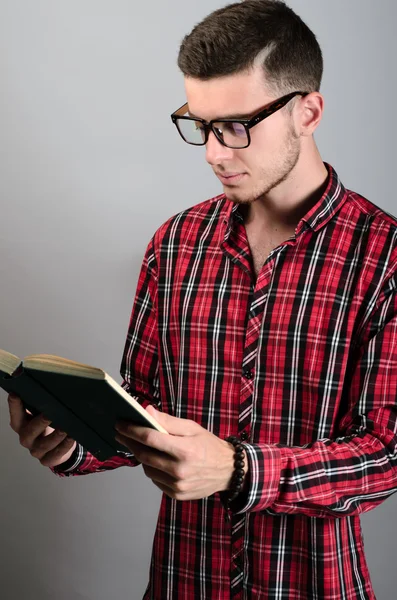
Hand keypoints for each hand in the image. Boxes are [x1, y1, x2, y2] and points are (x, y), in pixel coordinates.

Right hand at [8, 394, 76, 467]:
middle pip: (29, 432)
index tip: (15, 395)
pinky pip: (55, 454)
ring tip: (65, 428)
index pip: (16, 415)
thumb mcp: (41, 412)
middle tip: (49, 415)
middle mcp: (27, 438)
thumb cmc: (48, 424)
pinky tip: (71, 438)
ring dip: (56, 436)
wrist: (57, 446)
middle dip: (39, 423)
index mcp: (22, 424)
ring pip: (44, 445)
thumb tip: (37, 380)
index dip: (14, 406)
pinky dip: (64, 446)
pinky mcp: (47, 459)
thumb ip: (39, 401)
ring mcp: (36, 450)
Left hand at [114, 405, 247, 500]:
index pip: (149, 438)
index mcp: (184, 450)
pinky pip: (155, 480)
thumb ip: (168, 421)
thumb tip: (147, 411)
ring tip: (140, 445)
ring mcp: (177, 485)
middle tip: (120, 433)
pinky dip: (152, 468)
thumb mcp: (192, 428)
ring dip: (141, 456)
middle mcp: (179, 470)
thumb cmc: (209, 445)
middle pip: (144, 455)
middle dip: (129, 442)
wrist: (228, 471)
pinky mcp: (176, 495)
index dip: (131, 430)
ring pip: (147, 468)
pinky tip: (156, 460)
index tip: (120, 424)